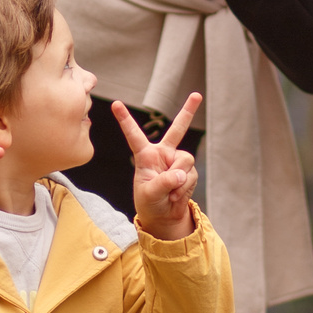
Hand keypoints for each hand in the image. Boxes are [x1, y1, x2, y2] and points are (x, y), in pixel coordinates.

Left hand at [113, 94, 201, 238]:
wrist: (164, 217)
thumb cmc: (149, 203)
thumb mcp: (150, 193)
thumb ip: (164, 182)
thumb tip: (182, 174)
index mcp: (145, 155)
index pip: (134, 135)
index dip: (125, 119)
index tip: (116, 104)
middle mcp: (163, 154)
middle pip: (178, 130)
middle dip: (188, 111)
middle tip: (197, 95)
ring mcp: (177, 162)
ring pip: (186, 159)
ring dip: (179, 179)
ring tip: (170, 191)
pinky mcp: (188, 171)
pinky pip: (191, 175)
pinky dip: (184, 188)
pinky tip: (176, 195)